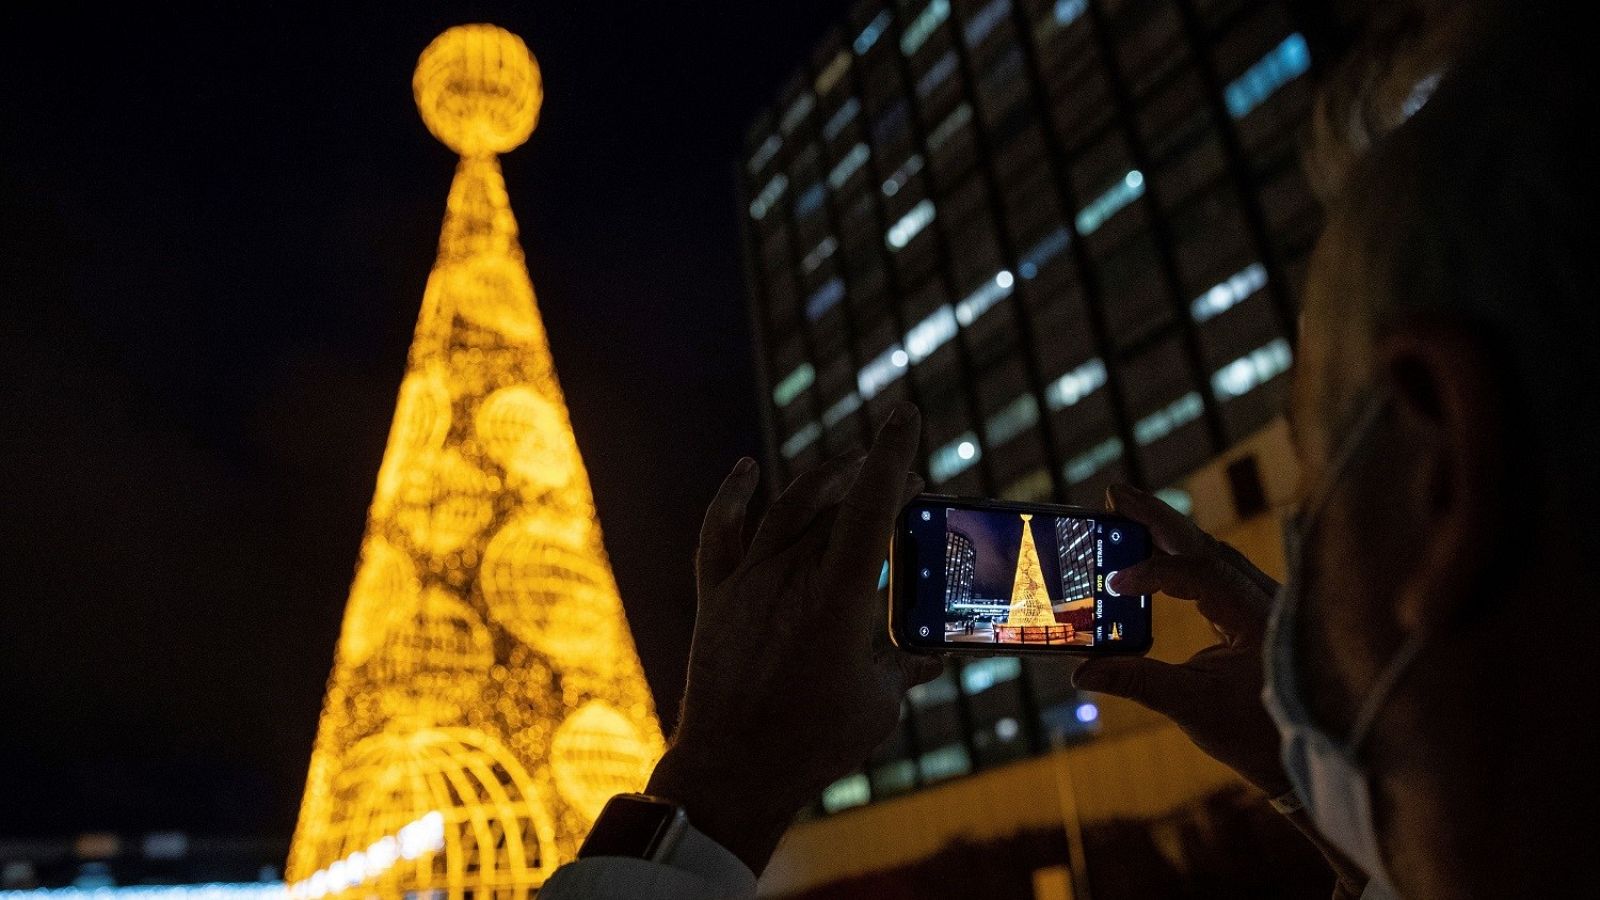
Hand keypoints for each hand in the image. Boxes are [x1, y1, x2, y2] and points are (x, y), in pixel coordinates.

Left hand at [646, 403, 941, 872]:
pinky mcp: (717, 597)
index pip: (870, 504)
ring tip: (848, 466)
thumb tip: (935, 657)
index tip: (904, 414)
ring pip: (785, 507)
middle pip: (833, 502)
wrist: (732, 771)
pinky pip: (719, 533)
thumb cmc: (813, 742)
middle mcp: (790, 574)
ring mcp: (747, 581)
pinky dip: (732, 496)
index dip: (891, 454)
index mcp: (839, 594)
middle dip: (870, 479)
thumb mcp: (879, 704)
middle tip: (900, 478)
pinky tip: (747, 468)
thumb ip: (907, 669)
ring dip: (821, 480)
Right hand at [1071, 483, 1290, 795]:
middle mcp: (1264, 598)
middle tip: (1114, 494)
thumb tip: (1082, 672)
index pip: (1200, 573)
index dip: (1154, 572)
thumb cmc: (1259, 735)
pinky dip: (1181, 555)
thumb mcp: (1194, 707)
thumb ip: (1137, 682)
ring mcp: (1261, 602)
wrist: (1307, 757)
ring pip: (1212, 552)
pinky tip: (1155, 550)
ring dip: (1168, 532)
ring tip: (1126, 510)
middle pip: (1205, 544)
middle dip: (1158, 518)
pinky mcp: (1254, 612)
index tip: (1115, 582)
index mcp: (1257, 615)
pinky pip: (1215, 570)